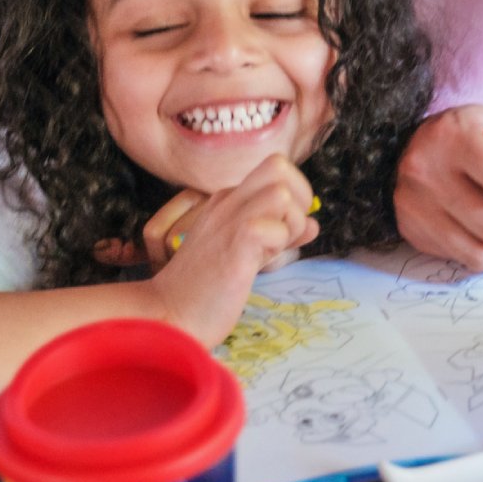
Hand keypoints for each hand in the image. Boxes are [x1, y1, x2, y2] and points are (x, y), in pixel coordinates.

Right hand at [144, 155, 319, 344]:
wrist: (169, 316)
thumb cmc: (208, 290)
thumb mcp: (250, 252)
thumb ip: (279, 233)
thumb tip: (313, 223)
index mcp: (227, 200)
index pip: (276, 172)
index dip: (294, 198)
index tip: (287, 230)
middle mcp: (226, 201)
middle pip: (279, 165)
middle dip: (300, 197)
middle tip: (288, 233)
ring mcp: (227, 219)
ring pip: (281, 192)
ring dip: (289, 223)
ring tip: (271, 250)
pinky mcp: (234, 242)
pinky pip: (273, 227)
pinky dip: (277, 245)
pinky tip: (258, 263)